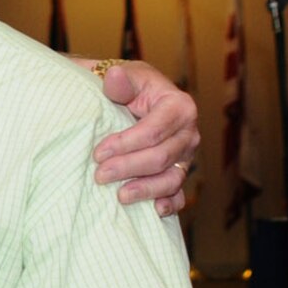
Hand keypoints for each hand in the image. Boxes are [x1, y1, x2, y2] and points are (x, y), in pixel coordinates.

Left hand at [89, 60, 199, 215]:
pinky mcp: (179, 170)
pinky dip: (170, 203)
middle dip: (129, 168)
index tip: (99, 152)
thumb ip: (119, 81)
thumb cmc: (126, 86)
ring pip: (172, 178)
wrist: (132, 97)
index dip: (126, 144)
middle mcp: (188, 132)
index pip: (154, 130)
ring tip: (120, 197)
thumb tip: (113, 76)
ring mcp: (186, 154)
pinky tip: (155, 211)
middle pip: (162, 156)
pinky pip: (179, 191)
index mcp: (178, 105)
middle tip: (100, 175)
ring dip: (147, 189)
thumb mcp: (123, 76)